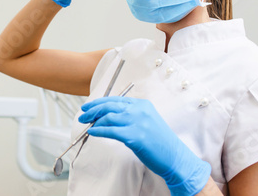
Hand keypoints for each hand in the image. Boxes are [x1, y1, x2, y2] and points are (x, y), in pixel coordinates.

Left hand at [79, 97, 210, 195]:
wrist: (175, 157)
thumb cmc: (159, 142)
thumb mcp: (146, 121)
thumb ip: (129, 116)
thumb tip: (106, 117)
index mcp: (142, 104)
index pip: (115, 99)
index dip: (98, 102)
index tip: (88, 106)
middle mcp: (139, 110)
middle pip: (109, 105)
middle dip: (93, 110)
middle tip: (82, 115)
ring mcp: (137, 122)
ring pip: (108, 117)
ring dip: (94, 121)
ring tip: (86, 125)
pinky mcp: (135, 136)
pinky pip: (111, 131)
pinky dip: (99, 131)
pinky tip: (92, 132)